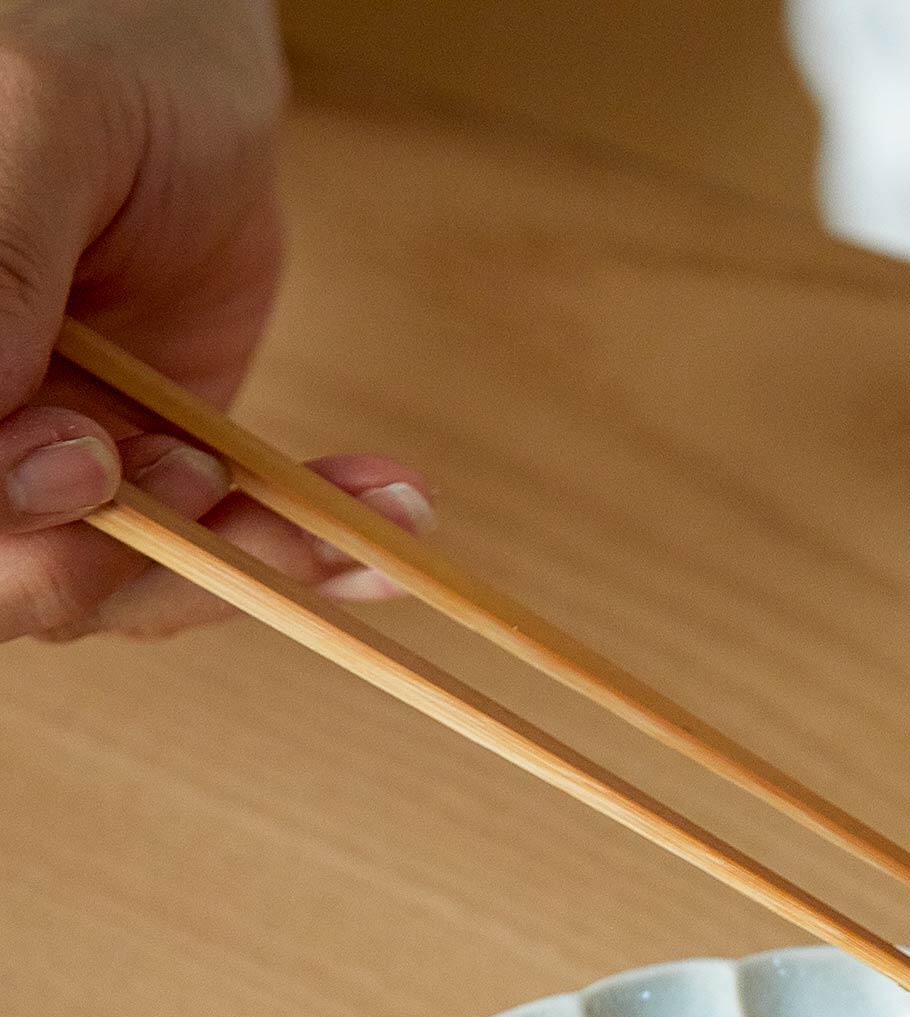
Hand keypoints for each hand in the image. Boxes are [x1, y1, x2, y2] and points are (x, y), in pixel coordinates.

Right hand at [0, 0, 426, 640]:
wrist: (175, 59)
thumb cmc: (81, 42)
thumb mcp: (35, 130)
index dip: (6, 510)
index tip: (86, 454)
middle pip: (19, 578)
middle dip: (125, 554)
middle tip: (210, 474)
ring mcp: (59, 460)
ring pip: (131, 583)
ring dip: (252, 558)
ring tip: (348, 501)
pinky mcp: (159, 469)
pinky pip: (224, 549)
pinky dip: (314, 544)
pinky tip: (386, 511)